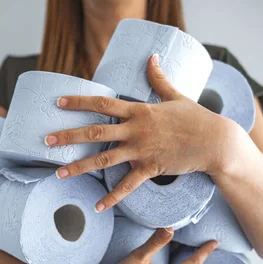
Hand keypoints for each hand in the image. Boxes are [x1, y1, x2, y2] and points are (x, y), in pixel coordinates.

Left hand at [45, 54, 244, 211]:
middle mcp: (136, 130)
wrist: (216, 142)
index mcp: (139, 110)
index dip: (79, 102)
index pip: (103, 104)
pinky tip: (97, 206)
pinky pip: (127, 186)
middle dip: (69, 136)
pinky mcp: (150, 169)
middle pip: (95, 132)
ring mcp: (141, 151)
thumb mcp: (176, 95)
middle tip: (47, 141)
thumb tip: (151, 57)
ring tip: (59, 173)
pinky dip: (112, 198)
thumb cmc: (196, 117)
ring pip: (104, 159)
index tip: (58, 103)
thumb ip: (158, 79)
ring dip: (80, 166)